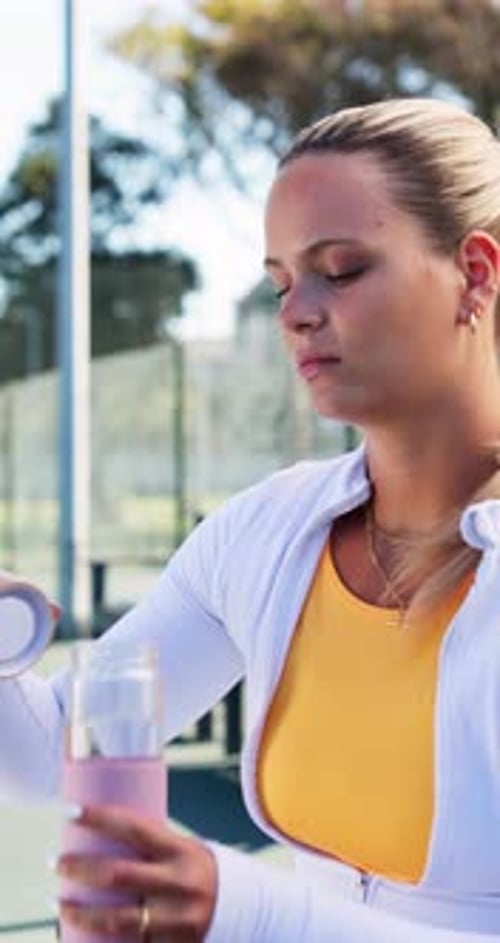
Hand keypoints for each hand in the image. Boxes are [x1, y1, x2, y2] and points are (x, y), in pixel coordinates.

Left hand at [57, 804, 217, 940]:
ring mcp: (176, 921)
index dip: (99, 818)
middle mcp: (179, 885)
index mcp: (181, 851)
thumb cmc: (199, 872)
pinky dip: (101, 942)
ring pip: (117, 921)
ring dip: (80, 914)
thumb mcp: (184, 850)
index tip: (69, 811)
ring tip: (58, 903)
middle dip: (79, 869)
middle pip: (118, 875)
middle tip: (56, 861)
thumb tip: (101, 833)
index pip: (134, 828)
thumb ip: (150, 847)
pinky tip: (77, 937)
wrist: (245, 911)